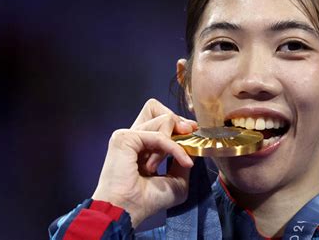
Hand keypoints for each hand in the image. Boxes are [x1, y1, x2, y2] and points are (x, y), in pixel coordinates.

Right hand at [91, 98, 196, 226]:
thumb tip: (191, 145)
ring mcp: (127, 135)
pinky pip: (160, 135)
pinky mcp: (125, 138)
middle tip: (189, 132)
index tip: (193, 131)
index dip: (177, 122)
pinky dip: (174, 148)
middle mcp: (133, 137)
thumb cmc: (147, 201)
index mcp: (140, 145)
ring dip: (174, 141)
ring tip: (171, 162)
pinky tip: (183, 161)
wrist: (127, 211)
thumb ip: (183, 160)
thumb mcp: (176, 180)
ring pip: (161, 118)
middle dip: (176, 119)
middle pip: (154, 107)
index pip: (159, 120)